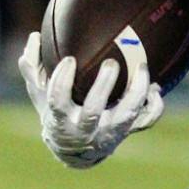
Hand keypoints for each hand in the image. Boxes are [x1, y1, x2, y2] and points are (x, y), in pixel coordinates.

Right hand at [19, 32, 164, 168]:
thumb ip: (32, 67)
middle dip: (102, 87)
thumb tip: (34, 36)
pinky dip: (154, 106)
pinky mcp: (127, 132)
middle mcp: (85, 129)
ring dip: (136, 93)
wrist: (75, 151)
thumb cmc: (56, 114)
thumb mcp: (39, 95)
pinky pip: (146, 122)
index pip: (58, 101)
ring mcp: (108, 132)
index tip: (69, 59)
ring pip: (126, 117)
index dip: (62, 81)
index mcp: (60, 119)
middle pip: (92, 112)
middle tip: (111, 63)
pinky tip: (155, 88)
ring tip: (142, 67)